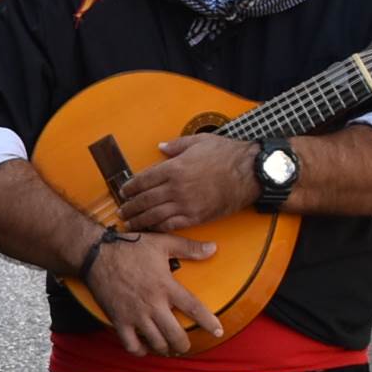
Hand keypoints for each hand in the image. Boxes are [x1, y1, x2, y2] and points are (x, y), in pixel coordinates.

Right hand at [84, 230, 224, 356]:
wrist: (96, 254)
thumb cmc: (130, 247)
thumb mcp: (162, 243)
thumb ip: (189, 248)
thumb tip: (213, 248)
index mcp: (166, 286)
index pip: (193, 309)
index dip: (208, 322)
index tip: (217, 331)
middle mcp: (153, 304)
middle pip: (175, 335)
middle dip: (184, 345)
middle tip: (185, 345)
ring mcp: (135, 315)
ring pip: (156, 343)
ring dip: (165, 349)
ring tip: (168, 348)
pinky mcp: (119, 320)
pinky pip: (131, 345)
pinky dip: (140, 351)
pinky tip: (144, 348)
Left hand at [112, 134, 258, 234]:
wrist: (250, 173)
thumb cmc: (227, 155)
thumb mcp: (199, 141)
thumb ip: (177, 145)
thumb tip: (162, 147)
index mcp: (174, 168)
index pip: (143, 180)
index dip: (130, 187)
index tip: (123, 191)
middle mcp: (176, 188)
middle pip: (144, 200)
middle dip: (130, 207)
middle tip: (121, 211)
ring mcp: (185, 204)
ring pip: (154, 216)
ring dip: (139, 221)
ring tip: (129, 224)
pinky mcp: (196, 217)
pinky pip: (172, 225)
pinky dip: (158, 228)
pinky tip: (151, 230)